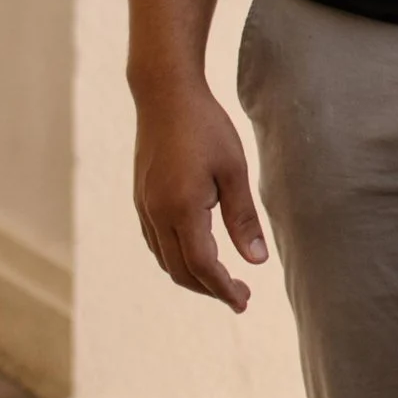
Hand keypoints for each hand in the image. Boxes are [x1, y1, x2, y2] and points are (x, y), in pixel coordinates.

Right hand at [132, 75, 269, 310]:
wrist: (165, 95)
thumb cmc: (206, 127)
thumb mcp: (234, 170)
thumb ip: (243, 218)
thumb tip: (256, 260)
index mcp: (182, 208)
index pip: (202, 266)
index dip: (223, 289)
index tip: (243, 301)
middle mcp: (157, 214)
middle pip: (180, 271)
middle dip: (209, 289)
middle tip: (240, 296)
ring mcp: (144, 208)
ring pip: (165, 260)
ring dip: (192, 276)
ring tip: (222, 280)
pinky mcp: (141, 200)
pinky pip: (156, 243)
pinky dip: (176, 258)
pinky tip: (196, 254)